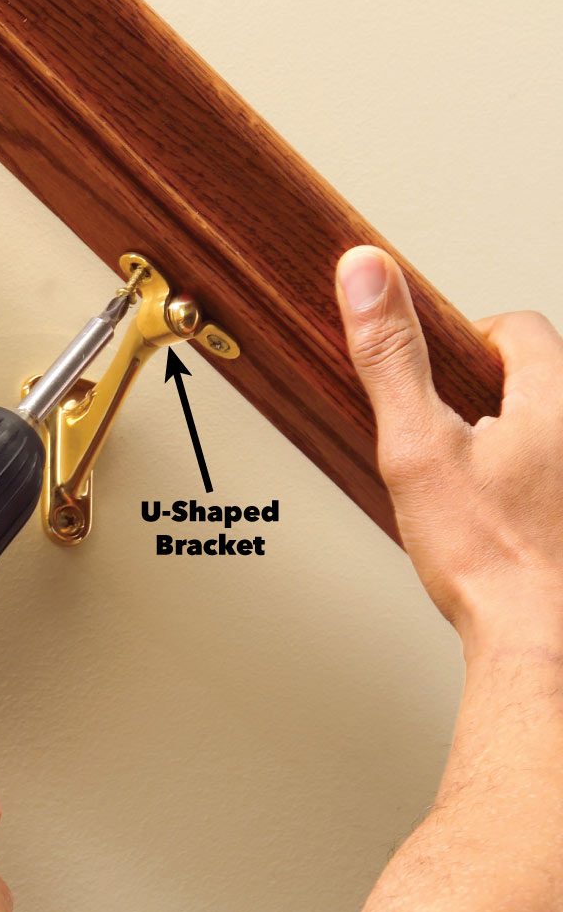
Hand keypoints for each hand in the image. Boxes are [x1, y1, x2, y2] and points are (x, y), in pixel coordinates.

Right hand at [336, 245, 562, 652]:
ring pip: (543, 431)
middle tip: (443, 431)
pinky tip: (492, 521)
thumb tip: (367, 273)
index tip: (435, 373)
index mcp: (555, 399)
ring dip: (505, 441)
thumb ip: (391, 358)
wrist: (537, 638)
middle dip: (484, 394)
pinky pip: (548, 476)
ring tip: (466, 482)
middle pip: (535, 378)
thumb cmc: (487, 556)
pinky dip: (520, 484)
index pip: (517, 331)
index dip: (467, 341)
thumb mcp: (417, 446)